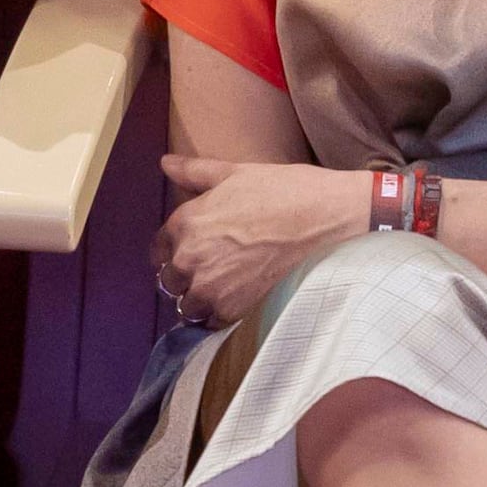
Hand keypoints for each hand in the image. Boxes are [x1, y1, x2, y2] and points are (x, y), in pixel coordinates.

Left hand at [154, 155, 371, 327]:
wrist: (328, 219)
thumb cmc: (284, 191)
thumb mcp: (236, 173)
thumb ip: (195, 172)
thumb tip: (165, 163)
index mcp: (186, 223)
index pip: (157, 249)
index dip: (171, 249)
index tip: (189, 250)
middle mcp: (190, 258)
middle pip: (169, 280)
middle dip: (184, 276)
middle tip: (210, 270)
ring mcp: (210, 288)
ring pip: (187, 305)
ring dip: (198, 299)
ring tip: (221, 289)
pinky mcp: (234, 310)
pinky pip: (211, 323)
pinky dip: (218, 316)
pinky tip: (235, 302)